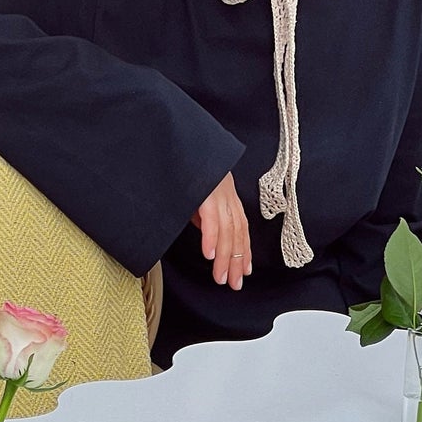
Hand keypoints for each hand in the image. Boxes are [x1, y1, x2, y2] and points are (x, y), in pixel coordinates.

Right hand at [192, 173, 251, 289]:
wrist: (176, 138)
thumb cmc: (183, 165)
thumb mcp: (195, 193)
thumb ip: (202, 212)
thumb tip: (206, 230)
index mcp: (225, 194)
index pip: (240, 227)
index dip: (244, 250)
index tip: (245, 270)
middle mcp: (226, 193)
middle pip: (236, 233)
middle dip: (236, 261)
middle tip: (233, 283)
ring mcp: (217, 191)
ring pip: (226, 230)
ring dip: (224, 257)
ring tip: (221, 277)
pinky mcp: (204, 189)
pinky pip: (210, 218)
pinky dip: (211, 238)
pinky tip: (210, 255)